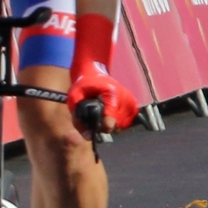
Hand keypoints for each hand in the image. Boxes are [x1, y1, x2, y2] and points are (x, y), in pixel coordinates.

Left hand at [67, 15, 138, 134]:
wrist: (94, 71)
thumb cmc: (83, 84)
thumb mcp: (74, 98)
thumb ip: (77, 118)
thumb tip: (87, 137)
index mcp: (111, 94)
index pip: (112, 119)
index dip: (103, 127)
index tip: (96, 127)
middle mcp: (124, 97)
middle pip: (118, 125)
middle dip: (105, 126)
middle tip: (95, 120)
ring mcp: (130, 100)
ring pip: (124, 125)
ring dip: (112, 124)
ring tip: (102, 116)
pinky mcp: (133, 103)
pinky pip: (128, 121)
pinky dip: (119, 121)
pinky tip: (110, 115)